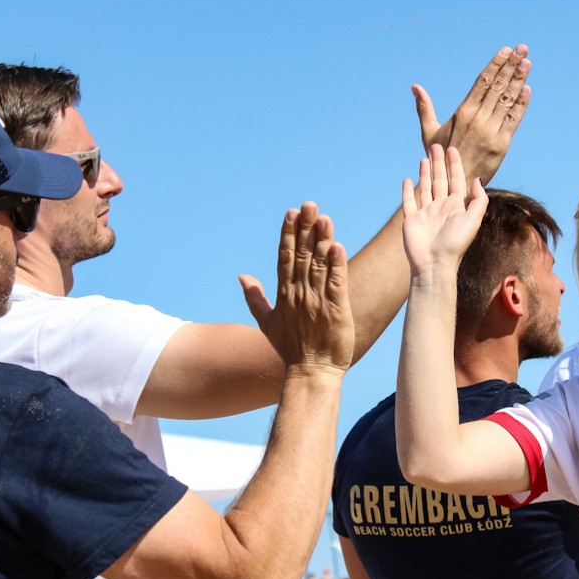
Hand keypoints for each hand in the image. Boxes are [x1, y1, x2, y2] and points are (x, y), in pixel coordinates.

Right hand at [239, 202, 352, 374]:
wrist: (311, 373)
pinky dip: (336, 265)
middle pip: (301, 255)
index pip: (285, 257)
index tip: (292, 213)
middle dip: (305, 229)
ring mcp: (316, 301)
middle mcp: (299, 294)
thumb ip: (254, 298)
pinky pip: (335, 283)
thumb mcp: (266, 323)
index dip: (288, 234)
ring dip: (321, 240)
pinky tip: (337, 247)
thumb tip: (242, 276)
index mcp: (284, 294)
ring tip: (324, 218)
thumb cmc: (291, 349)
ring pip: (318, 265)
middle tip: (309, 205)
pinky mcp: (335, 310)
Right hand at [401, 145, 486, 274]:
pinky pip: (409, 201)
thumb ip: (478, 200)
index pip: (456, 180)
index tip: (453, 148)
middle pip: (440, 180)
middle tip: (437, 145)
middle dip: (439, 163)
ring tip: (425, 157)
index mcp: (456, 207)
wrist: (435, 264)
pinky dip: (407, 190)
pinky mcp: (411, 220)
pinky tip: (407, 179)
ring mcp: (425, 214)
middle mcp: (441, 208)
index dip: (455, 165)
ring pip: (425, 188)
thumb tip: (477, 179)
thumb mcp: (473, 220)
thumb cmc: (455, 245)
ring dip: (425, 173)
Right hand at [412, 44, 530, 188]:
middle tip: (522, 48)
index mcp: (463, 112)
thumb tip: (415, 87)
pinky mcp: (502, 143)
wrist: (454, 184)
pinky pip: (514, 119)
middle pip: (497, 86)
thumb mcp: (429, 132)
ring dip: (518, 79)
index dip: (495, 65)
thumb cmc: (440, 157)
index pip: (482, 82)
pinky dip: (521, 104)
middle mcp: (478, 118)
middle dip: (511, 65)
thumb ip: (424, 108)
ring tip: (526, 63)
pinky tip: (527, 89)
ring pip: (507, 99)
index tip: (505, 51)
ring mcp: (491, 130)